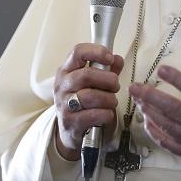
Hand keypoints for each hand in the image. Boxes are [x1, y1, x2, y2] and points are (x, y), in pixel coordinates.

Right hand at [53, 43, 123, 159]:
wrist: (70, 128)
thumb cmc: (83, 98)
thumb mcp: (93, 80)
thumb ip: (107, 69)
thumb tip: (118, 59)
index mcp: (67, 70)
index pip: (78, 52)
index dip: (97, 52)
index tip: (110, 58)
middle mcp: (62, 85)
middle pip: (86, 75)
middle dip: (108, 79)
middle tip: (116, 85)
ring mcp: (64, 104)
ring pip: (90, 96)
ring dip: (108, 98)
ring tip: (112, 101)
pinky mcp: (70, 122)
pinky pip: (93, 115)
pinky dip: (106, 114)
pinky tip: (107, 113)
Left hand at [129, 51, 180, 179]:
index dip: (176, 79)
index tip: (161, 68)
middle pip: (174, 110)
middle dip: (151, 97)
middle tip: (135, 87)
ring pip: (168, 127)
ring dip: (150, 112)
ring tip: (138, 100)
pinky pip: (170, 144)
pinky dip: (156, 133)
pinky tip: (147, 122)